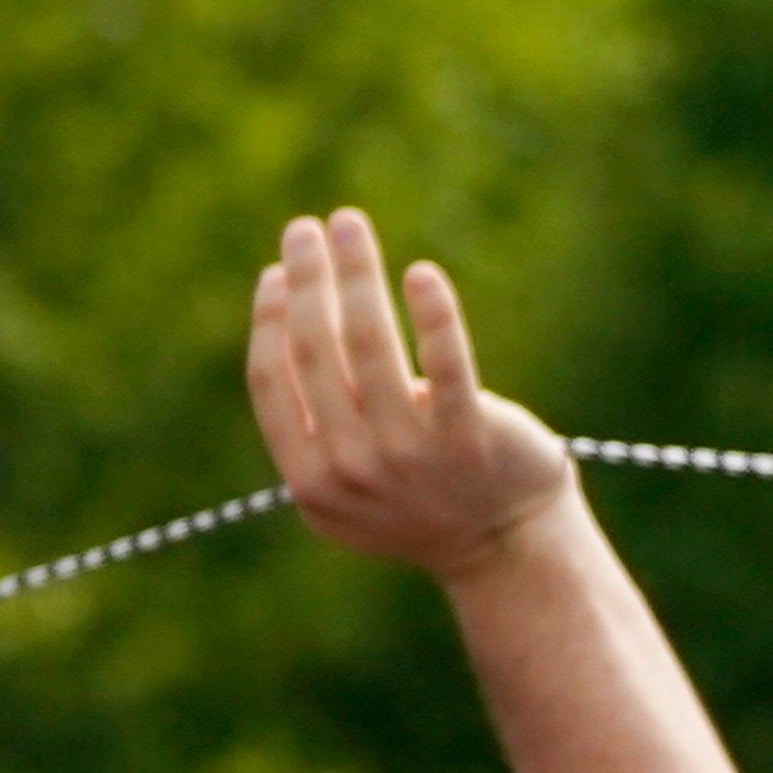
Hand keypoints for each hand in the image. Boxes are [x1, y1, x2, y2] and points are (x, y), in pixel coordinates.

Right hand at [243, 209, 578, 582]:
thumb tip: (292, 306)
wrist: (503, 546)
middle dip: (308, 280)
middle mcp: (353, 468)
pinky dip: (433, 314)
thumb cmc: (420, 495)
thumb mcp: (348, 480)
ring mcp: (412, 455)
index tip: (277, 272)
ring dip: (356, 273)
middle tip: (308, 228)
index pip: (272, 382)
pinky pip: (447, 365)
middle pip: (316, 350)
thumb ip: (316, 420)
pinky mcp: (471, 438)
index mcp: (310, 479)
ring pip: (370, 344)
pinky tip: (422, 274)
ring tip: (349, 226)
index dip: (269, 319)